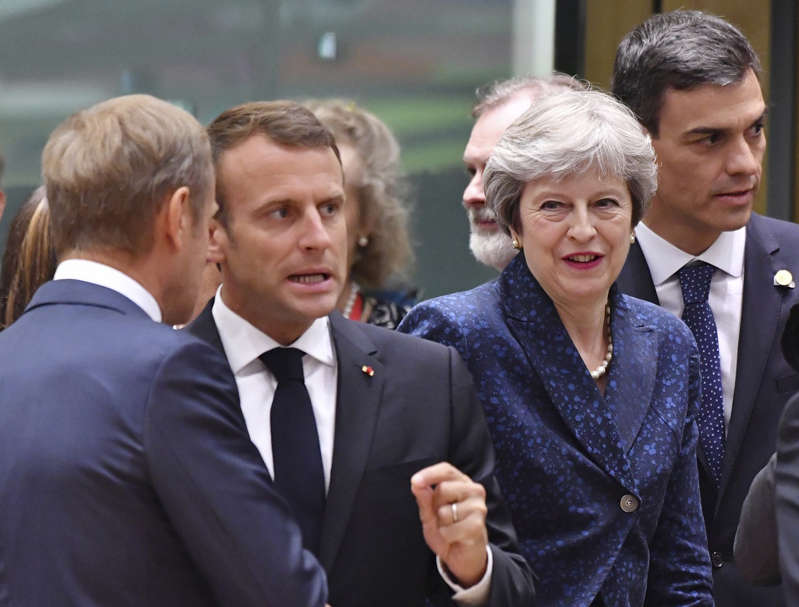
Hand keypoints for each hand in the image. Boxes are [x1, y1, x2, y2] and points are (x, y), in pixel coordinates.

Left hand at [410, 462, 488, 586]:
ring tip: (450, 527)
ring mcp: (478, 507)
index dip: (430, 473)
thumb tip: (416, 482)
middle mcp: (474, 490)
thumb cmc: (447, 529)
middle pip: (443, 489)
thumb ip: (424, 498)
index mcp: (462, 482)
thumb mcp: (430, 513)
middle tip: (441, 517)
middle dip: (434, 506)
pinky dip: (446, 536)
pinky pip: (449, 530)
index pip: (446, 470)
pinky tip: (454, 538)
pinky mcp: (478, 525)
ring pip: (445, 511)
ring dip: (441, 524)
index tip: (415, 481)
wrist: (463, 555)